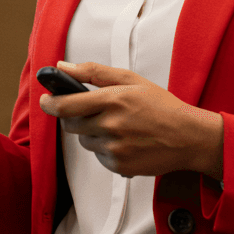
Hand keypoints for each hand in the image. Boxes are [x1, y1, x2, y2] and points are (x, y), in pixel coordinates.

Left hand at [39, 61, 223, 179]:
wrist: (189, 137)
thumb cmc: (160, 105)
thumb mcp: (130, 79)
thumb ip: (93, 72)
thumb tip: (61, 67)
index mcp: (113, 99)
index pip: (67, 104)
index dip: (50, 103)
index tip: (45, 99)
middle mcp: (111, 125)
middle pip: (71, 124)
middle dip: (75, 117)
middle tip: (92, 111)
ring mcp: (115, 148)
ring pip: (85, 141)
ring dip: (93, 133)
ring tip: (118, 126)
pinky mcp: (119, 166)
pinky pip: (99, 157)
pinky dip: (106, 149)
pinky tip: (126, 141)